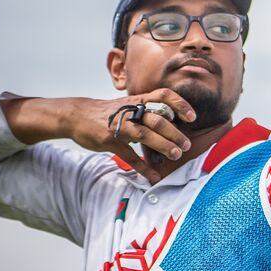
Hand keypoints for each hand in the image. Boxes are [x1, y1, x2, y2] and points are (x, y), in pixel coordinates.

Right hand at [3, 89, 196, 183]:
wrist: (77, 115)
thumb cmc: (109, 112)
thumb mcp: (130, 105)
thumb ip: (149, 110)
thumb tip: (174, 119)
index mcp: (138, 101)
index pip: (163, 95)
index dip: (179, 104)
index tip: (192, 117)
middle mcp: (130, 111)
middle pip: (157, 119)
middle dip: (174, 133)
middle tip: (186, 145)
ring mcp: (119, 126)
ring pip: (145, 135)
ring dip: (163, 146)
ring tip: (176, 155)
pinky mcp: (109, 140)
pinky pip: (128, 155)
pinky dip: (142, 167)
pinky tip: (153, 175)